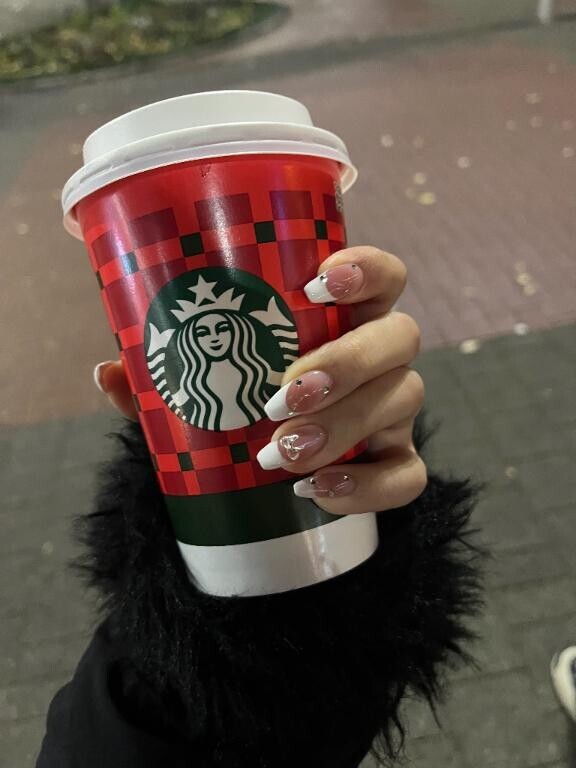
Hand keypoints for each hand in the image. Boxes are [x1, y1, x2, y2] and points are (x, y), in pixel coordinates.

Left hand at [94, 246, 426, 514]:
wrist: (266, 466)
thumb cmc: (240, 400)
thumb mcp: (200, 380)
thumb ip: (161, 373)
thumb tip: (106, 373)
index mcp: (344, 315)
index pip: (383, 275)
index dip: (366, 269)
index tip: (317, 282)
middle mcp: (381, 355)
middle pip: (400, 337)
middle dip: (345, 362)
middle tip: (280, 395)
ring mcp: (395, 409)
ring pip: (404, 400)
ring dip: (342, 426)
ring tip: (278, 453)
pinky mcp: (396, 460)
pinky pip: (409, 474)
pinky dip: (368, 486)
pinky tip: (315, 491)